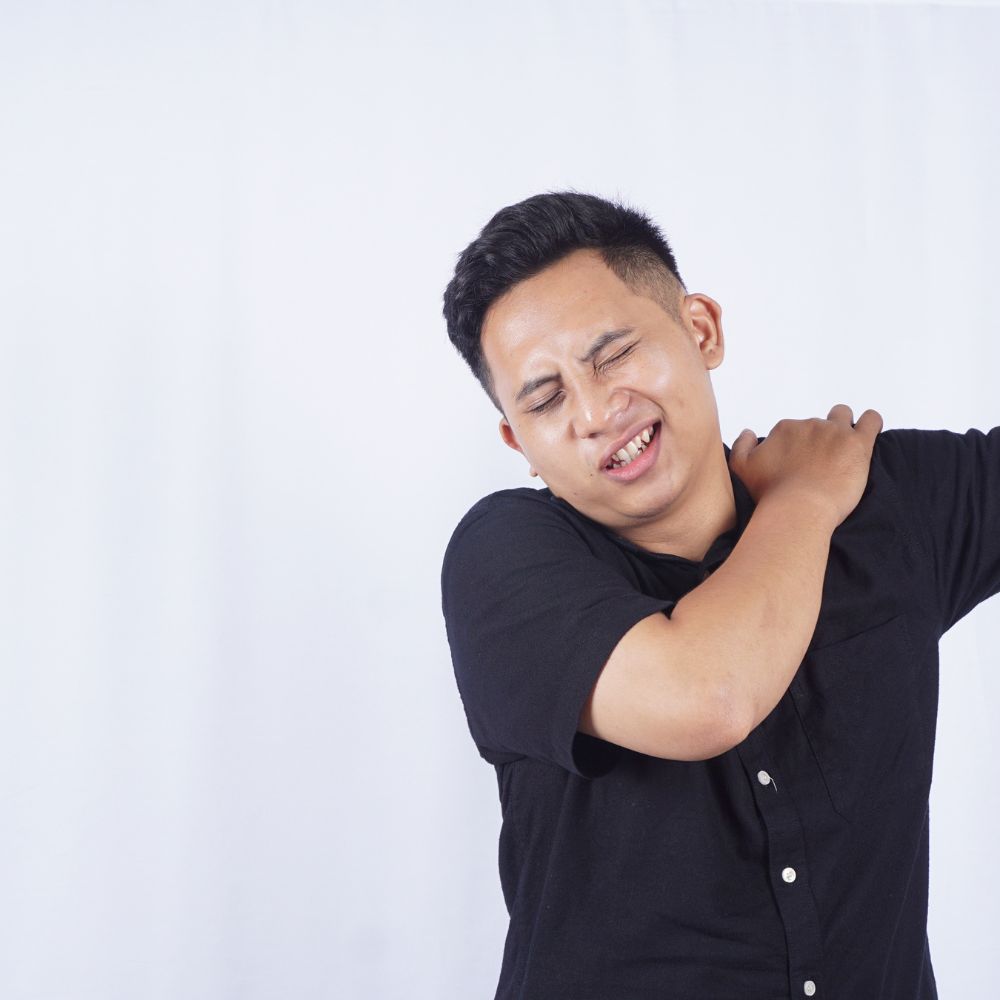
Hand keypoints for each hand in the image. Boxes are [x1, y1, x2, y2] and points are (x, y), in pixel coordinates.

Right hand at [728, 404, 883, 527]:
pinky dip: (871, 423)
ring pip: (844, 415)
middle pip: (818, 424)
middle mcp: (810, 425)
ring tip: (844, 448)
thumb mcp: (741, 468)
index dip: (797, 447)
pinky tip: (868, 434)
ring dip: (844, 427)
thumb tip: (748, 432)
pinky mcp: (858, 444)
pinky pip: (871, 420)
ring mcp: (835, 432)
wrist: (798, 509)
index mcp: (785, 429)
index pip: (794, 430)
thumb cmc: (769, 494)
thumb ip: (741, 446)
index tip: (799, 465)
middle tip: (820, 464)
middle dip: (820, 439)